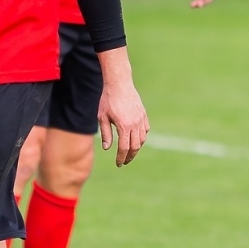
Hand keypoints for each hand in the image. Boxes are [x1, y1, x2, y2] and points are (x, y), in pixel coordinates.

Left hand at [96, 50, 148, 166]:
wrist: (119, 84)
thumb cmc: (108, 100)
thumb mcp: (102, 117)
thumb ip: (106, 134)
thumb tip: (107, 148)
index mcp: (124, 126)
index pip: (124, 148)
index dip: (121, 158)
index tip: (118, 164)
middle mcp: (135, 124)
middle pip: (135, 147)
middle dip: (130, 156)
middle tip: (124, 161)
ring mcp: (141, 119)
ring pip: (142, 139)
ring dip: (136, 147)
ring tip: (129, 151)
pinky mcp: (143, 114)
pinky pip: (146, 130)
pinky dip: (142, 137)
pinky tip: (136, 139)